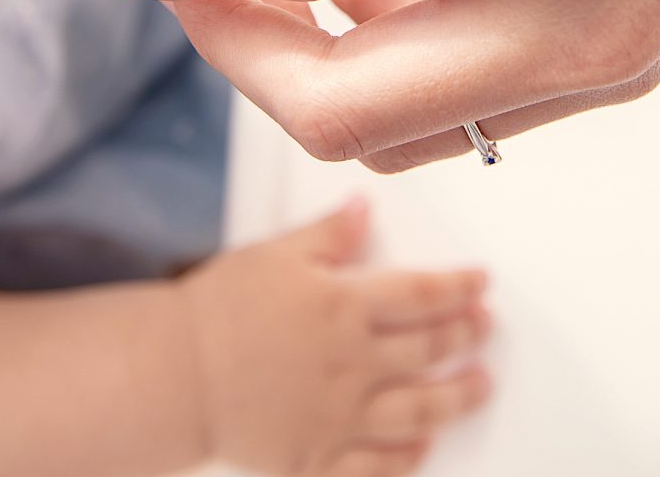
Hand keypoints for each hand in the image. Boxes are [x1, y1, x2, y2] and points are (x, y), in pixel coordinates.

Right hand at [183, 200, 490, 475]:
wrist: (175, 376)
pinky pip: (375, 465)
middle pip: (430, 349)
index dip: (460, 287)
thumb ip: (328, 234)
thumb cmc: (218, 312)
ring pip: (418, 409)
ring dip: (457, 397)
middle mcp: (352, 362)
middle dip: (466, 334)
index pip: (423, 294)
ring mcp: (340, 414)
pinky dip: (406, 457)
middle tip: (484, 325)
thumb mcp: (275, 255)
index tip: (479, 283)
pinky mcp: (319, 456)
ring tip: (479, 386)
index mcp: (344, 306)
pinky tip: (422, 446)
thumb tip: (364, 208)